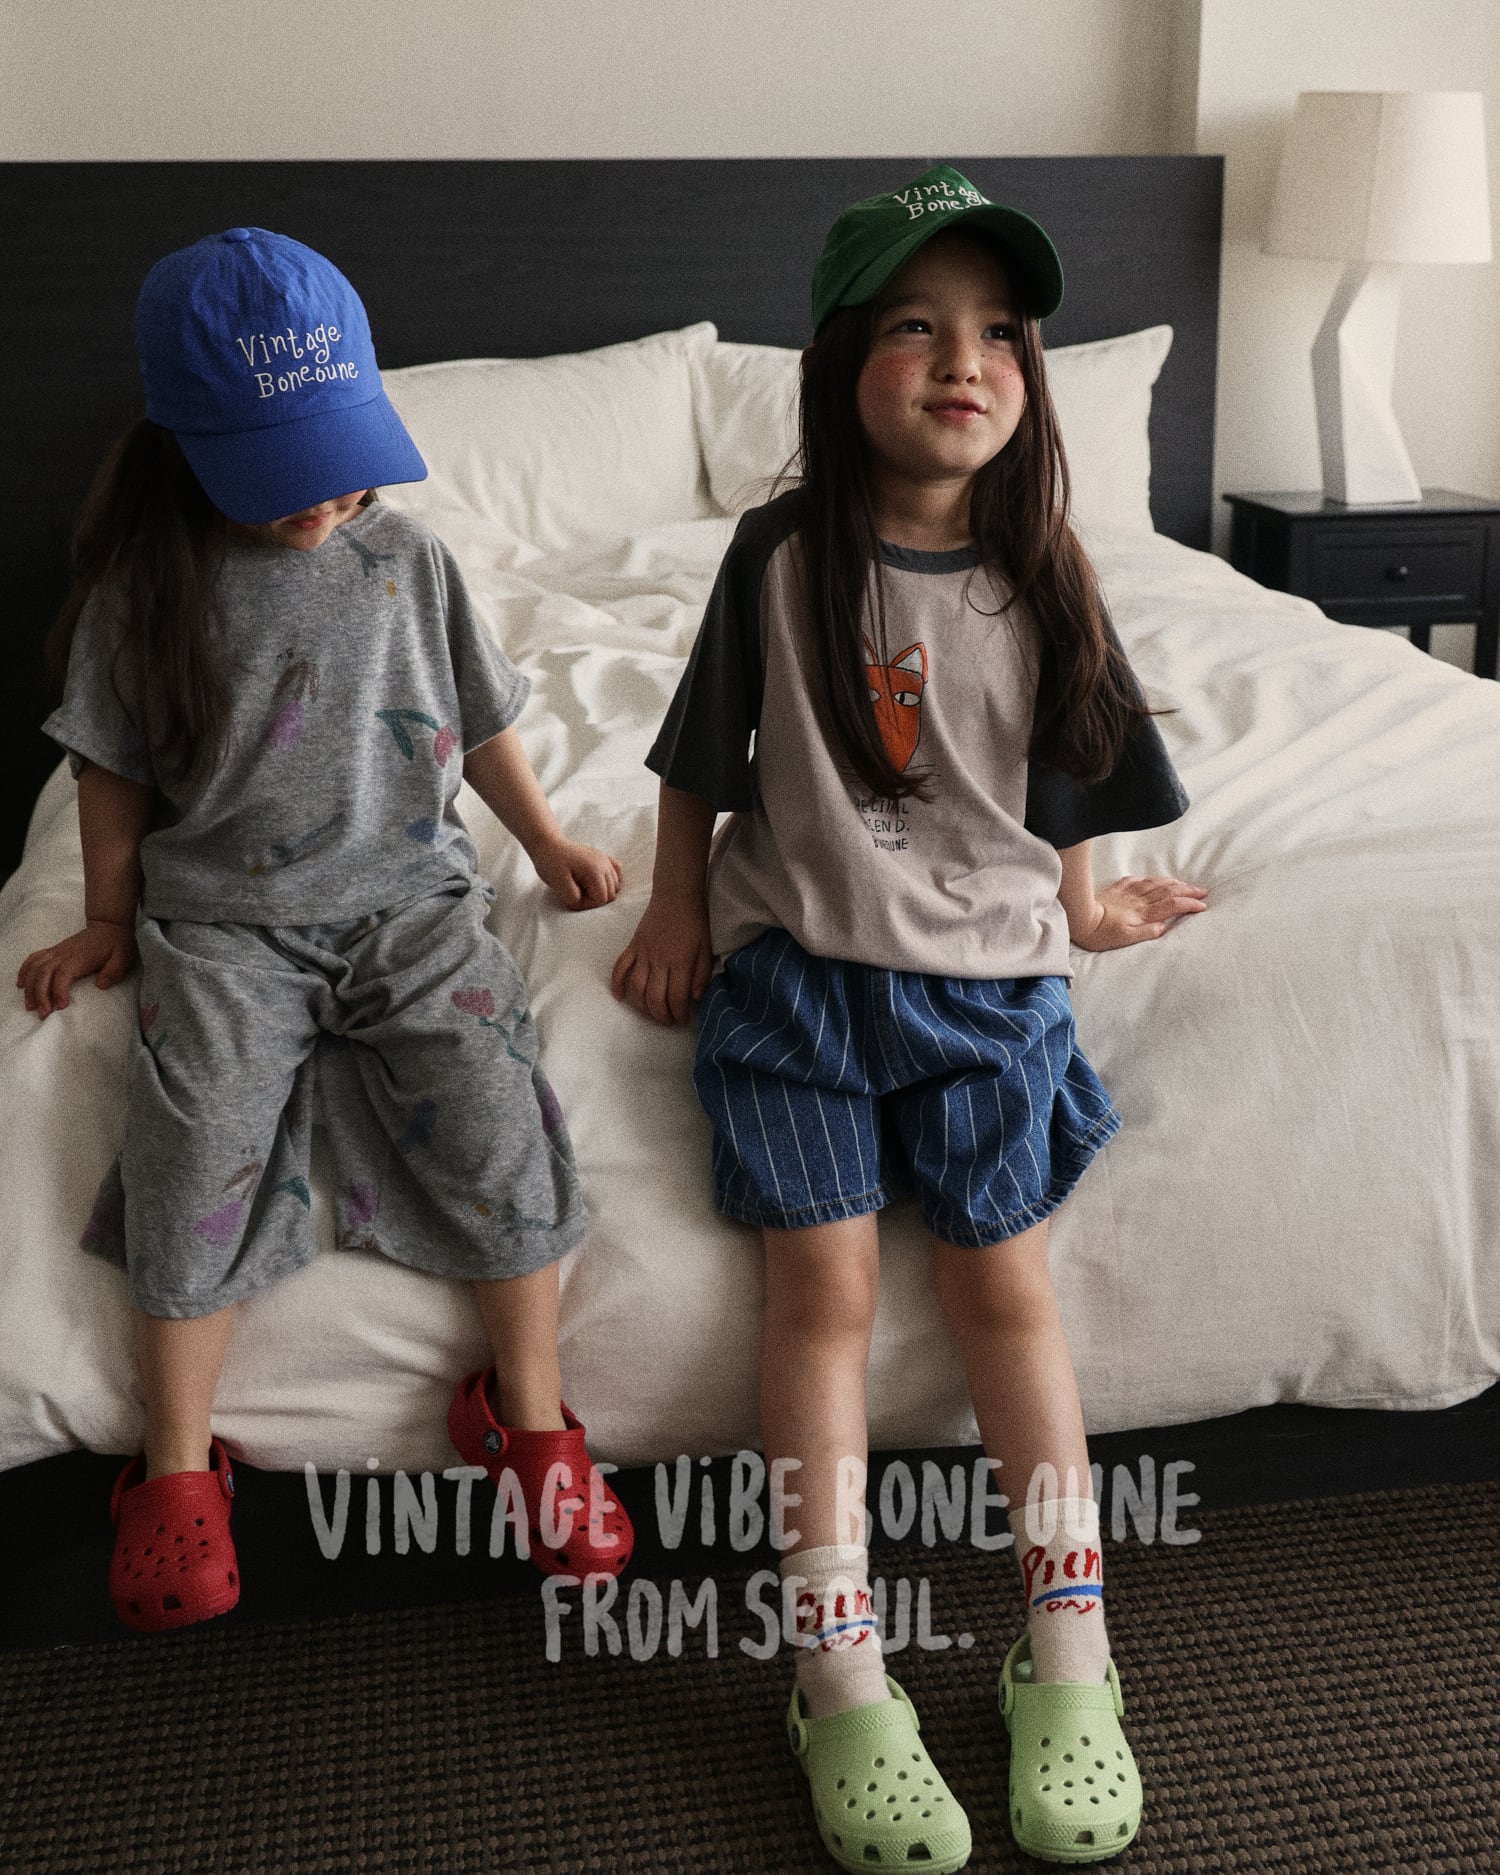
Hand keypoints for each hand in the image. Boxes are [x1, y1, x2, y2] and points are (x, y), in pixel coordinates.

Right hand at [17, 921, 137, 1016]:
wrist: (108, 926)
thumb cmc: (116, 945)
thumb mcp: (123, 958)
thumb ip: (113, 972)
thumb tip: (100, 985)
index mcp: (79, 958)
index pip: (63, 975)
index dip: (59, 991)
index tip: (61, 1006)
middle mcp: (63, 954)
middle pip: (44, 973)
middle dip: (40, 994)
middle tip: (42, 1014)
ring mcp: (56, 951)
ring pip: (35, 968)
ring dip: (30, 987)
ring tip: (30, 1006)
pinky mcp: (53, 950)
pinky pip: (33, 958)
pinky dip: (24, 971)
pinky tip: (20, 984)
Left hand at [531, 838, 622, 910]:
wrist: (548, 844)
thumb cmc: (551, 862)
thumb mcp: (558, 884)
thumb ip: (574, 898)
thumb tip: (585, 902)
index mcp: (595, 870)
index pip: (601, 898)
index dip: (587, 903)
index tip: (571, 896)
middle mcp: (604, 864)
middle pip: (611, 893)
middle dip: (594, 898)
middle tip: (576, 892)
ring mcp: (605, 859)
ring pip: (615, 885)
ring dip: (600, 890)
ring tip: (583, 886)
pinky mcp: (603, 857)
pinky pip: (617, 872)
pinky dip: (610, 880)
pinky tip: (597, 881)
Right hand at [611, 897, 712, 1022]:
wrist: (677, 895)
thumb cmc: (695, 923)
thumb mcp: (707, 949)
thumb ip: (702, 975)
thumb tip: (695, 998)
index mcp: (680, 963)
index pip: (677, 998)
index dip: (680, 1014)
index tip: (684, 1019)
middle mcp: (659, 961)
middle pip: (654, 998)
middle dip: (661, 1016)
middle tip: (668, 1020)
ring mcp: (643, 953)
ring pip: (637, 988)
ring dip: (642, 1006)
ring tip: (651, 1012)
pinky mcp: (633, 946)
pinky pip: (620, 967)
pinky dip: (617, 983)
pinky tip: (620, 996)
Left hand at [1072, 875, 1206, 950]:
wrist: (1078, 918)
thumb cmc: (1100, 934)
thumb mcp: (1125, 939)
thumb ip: (1146, 932)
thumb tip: (1164, 927)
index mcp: (1142, 913)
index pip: (1172, 905)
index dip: (1189, 904)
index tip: (1202, 905)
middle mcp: (1138, 900)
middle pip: (1168, 891)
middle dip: (1187, 890)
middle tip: (1202, 891)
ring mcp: (1128, 893)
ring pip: (1155, 883)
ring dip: (1173, 882)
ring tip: (1184, 884)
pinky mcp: (1116, 889)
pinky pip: (1137, 880)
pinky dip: (1149, 879)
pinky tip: (1151, 879)